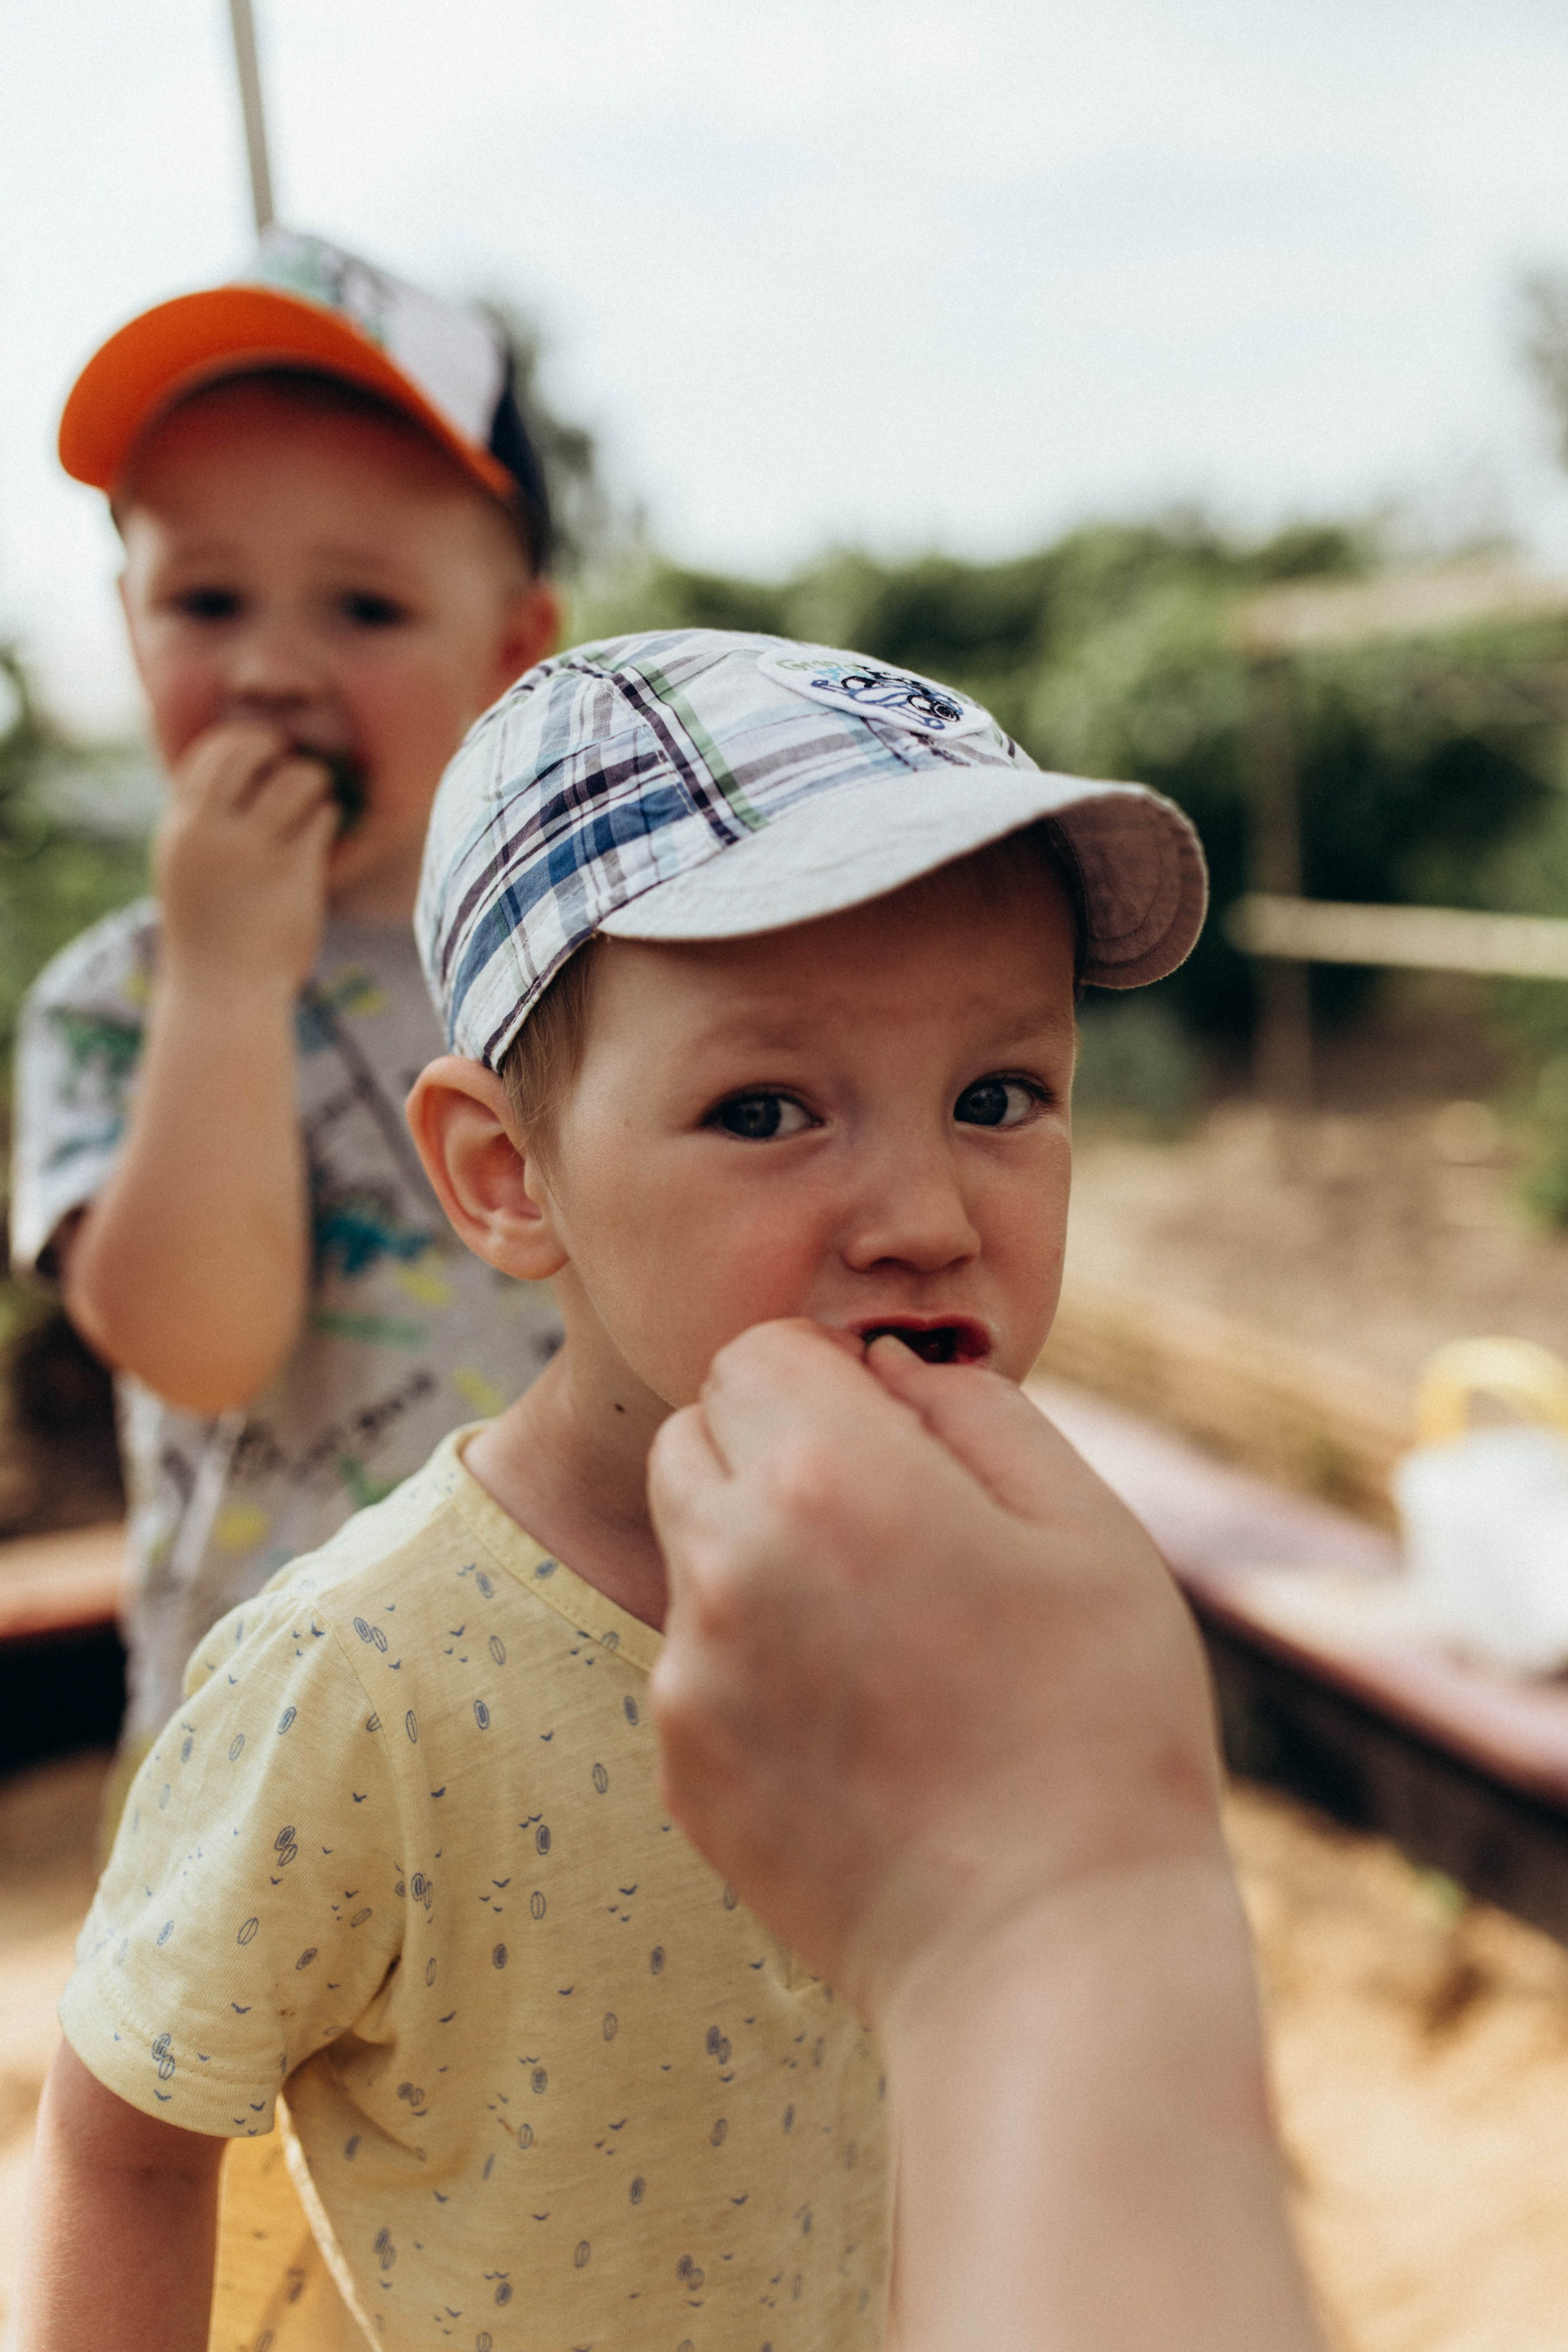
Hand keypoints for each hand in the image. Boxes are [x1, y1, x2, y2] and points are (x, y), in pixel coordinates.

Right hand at [155, 721, 337, 992]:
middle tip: (294, 764)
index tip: (261, 752)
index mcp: (179, 828)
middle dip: (278, 748)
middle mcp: (210, 832)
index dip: (240, 741)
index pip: (206, 753)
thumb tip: (232, 782)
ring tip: (316, 799)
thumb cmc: (208, 935)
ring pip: (295, 778)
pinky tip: (324, 829)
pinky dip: (327, 815)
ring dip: (313, 781)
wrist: (222, 994)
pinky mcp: (292, 872)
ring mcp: (251, 851)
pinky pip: (321, 818)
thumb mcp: (185, 871)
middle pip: (247, 750)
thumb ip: (201, 826)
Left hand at [647, 1321, 1225, 2021]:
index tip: (895, 1433)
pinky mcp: (683, 1768)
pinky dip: (758, 1666)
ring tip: (887, 1643)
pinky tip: (863, 1730)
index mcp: (827, 1476)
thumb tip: (884, 1370)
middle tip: (886, 1525)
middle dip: (771, 1449)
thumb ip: (972, 1407)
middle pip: (694, 1437)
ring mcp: (691, 1675)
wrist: (1047, 1955)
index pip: (755, 1350)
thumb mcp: (1086, 1526)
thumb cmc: (1098, 1726)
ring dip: (763, 1558)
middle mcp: (729, 1561)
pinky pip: (698, 1664)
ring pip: (692, 1552)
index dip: (827, 1376)